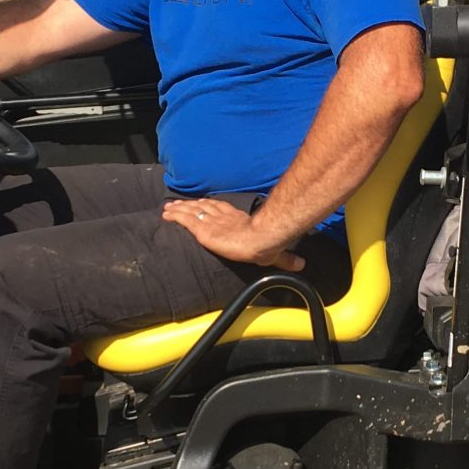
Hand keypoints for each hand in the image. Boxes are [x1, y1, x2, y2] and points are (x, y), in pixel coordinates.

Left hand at [162, 197, 305, 269]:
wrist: (261, 240)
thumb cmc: (268, 245)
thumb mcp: (276, 254)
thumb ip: (286, 260)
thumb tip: (303, 265)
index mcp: (238, 220)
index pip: (220, 209)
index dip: (209, 205)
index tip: (200, 203)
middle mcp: (223, 217)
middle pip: (202, 207)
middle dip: (189, 204)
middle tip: (177, 203)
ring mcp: (212, 222)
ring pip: (191, 211)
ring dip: (178, 208)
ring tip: (167, 207)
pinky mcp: (203, 230)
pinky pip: (185, 220)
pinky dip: (174, 216)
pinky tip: (165, 214)